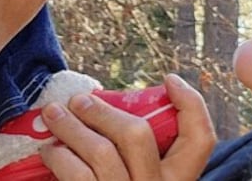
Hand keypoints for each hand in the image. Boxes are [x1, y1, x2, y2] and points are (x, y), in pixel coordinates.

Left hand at [37, 74, 215, 180]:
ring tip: (54, 117)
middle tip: (79, 100)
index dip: (191, 103)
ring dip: (70, 127)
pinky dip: (58, 157)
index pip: (202, 139)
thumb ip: (138, 157)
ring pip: (100, 152)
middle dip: (103, 110)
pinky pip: (75, 176)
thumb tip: (107, 111)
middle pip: (138, 135)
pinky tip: (49, 152)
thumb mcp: (143, 179)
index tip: (169, 80)